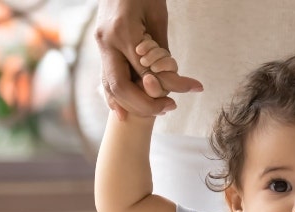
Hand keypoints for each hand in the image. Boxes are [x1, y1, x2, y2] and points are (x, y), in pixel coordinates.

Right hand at [94, 0, 202, 119]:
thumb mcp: (157, 15)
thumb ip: (161, 48)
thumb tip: (169, 80)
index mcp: (123, 31)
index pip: (148, 70)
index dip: (172, 84)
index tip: (194, 88)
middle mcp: (107, 42)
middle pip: (121, 87)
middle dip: (145, 104)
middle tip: (170, 108)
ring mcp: (100, 44)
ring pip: (109, 86)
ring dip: (131, 105)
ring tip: (156, 110)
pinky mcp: (100, 46)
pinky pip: (104, 78)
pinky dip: (115, 97)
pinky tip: (124, 111)